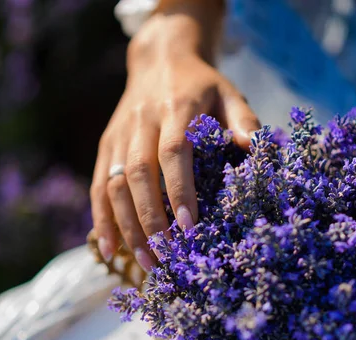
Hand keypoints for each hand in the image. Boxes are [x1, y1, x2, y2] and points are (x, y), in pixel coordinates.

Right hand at [90, 6, 260, 270]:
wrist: (159, 60)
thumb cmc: (202, 85)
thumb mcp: (229, 94)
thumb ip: (244, 121)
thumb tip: (256, 149)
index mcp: (176, 108)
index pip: (173, 152)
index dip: (179, 190)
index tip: (189, 228)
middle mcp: (142, 122)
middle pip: (139, 175)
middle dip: (151, 220)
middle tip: (166, 258)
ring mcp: (119, 135)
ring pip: (115, 185)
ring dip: (126, 226)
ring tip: (144, 262)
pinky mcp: (106, 146)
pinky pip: (99, 186)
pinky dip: (101, 219)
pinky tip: (108, 249)